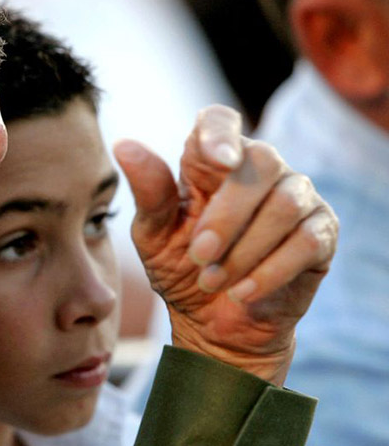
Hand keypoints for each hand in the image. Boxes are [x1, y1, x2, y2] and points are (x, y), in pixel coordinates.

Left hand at [113, 105, 336, 384]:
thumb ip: (147, 192)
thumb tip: (124, 145)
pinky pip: (307, 241)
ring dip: (244, 250)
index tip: (217, 160)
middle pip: (260, 162)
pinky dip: (269, 271)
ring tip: (213, 280)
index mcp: (211, 161)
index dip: (220, 133)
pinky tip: (242, 292)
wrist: (212, 324)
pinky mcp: (321, 232)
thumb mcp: (154, 235)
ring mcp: (296, 197)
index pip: (219, 121)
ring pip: (284, 204)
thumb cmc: (180, 269)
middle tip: (199, 255)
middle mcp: (260, 169)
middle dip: (226, 216)